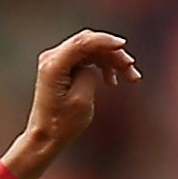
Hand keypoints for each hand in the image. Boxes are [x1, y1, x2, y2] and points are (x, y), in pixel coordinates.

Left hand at [21, 29, 139, 156]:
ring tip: (130, 77)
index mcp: (54, 64)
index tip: (123, 45)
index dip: (105, 41)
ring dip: (111, 61)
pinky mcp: (62, 68)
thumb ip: (90, 74)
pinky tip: (112, 80)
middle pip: (88, 45)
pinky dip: (101, 66)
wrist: (46, 137)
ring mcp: (56, 62)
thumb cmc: (61, 124)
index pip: (83, 42)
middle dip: (112, 54)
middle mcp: (52, 58)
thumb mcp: (81, 100)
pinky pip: (86, 60)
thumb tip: (94, 65)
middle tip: (132, 70)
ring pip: (90, 52)